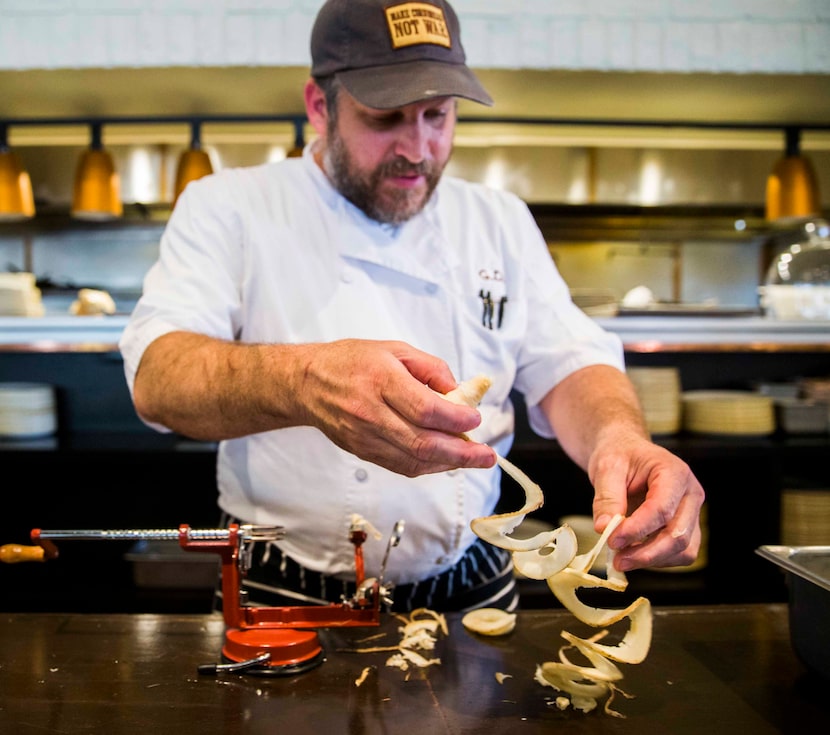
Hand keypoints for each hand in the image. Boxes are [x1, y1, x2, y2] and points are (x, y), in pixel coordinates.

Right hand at [295, 339, 496, 476]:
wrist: (307, 383)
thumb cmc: (351, 361)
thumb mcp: (394, 349)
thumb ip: (430, 368)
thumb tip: (458, 392)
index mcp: (381, 379)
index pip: (425, 408)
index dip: (456, 418)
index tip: (475, 418)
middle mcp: (371, 411)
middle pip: (422, 442)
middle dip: (461, 452)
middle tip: (487, 455)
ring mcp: (364, 436)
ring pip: (413, 460)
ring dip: (448, 464)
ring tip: (473, 460)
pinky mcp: (361, 451)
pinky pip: (400, 466)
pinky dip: (427, 466)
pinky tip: (446, 461)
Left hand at [588, 434, 704, 571]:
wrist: (627, 453)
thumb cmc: (620, 455)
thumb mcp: (606, 468)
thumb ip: (607, 498)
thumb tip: (604, 529)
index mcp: (675, 473)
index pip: (661, 509)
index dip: (637, 529)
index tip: (611, 540)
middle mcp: (691, 494)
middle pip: (678, 535)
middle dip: (646, 553)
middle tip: (617, 560)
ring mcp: (692, 513)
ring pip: (683, 551)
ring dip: (652, 560)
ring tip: (622, 558)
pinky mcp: (686, 528)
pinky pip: (678, 554)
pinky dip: (656, 560)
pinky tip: (633, 553)